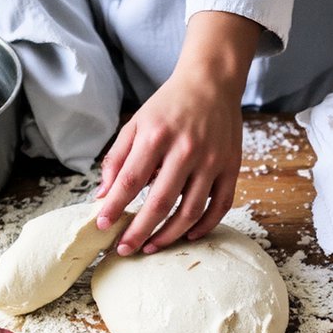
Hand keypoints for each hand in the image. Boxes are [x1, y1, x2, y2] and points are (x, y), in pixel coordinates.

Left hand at [95, 11, 260, 254]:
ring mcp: (212, 160)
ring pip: (190, 211)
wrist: (211, 82)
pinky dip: (204, 226)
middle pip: (159, 203)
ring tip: (151, 247)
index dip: (114, 207)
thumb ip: (117, 159)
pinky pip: (220, 206)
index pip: (130, 181)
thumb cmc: (169, 105)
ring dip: (169, 236)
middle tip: (124, 249)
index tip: (102, 226)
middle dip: (138, 232)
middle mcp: (186, 150)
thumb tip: (102, 196)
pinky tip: (187, 235)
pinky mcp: (231, 167)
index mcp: (157, 136)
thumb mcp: (136, 124)